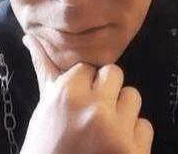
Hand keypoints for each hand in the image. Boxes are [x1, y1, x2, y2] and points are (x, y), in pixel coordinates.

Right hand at [20, 34, 152, 153]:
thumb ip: (47, 74)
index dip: (84, 85)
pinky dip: (134, 138)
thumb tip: (32, 36)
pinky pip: (146, 125)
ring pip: (134, 97)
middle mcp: (93, 108)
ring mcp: (117, 130)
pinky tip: (116, 150)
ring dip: (122, 113)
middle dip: (107, 92)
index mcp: (65, 95)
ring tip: (104, 134)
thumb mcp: (43, 114)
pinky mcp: (135, 150)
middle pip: (115, 73)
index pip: (88, 67)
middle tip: (92, 117)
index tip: (76, 104)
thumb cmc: (46, 151)